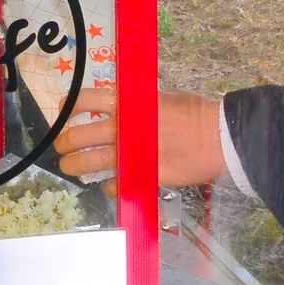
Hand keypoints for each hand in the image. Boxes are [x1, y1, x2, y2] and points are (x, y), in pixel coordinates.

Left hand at [52, 85, 229, 188]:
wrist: (221, 136)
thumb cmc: (196, 112)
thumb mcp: (162, 98)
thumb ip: (137, 105)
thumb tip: (120, 108)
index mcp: (129, 102)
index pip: (86, 100)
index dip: (69, 107)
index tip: (63, 112)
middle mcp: (125, 126)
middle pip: (79, 135)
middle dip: (65, 143)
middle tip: (62, 148)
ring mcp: (133, 153)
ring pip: (90, 162)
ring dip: (75, 166)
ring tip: (70, 167)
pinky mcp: (143, 175)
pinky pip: (116, 184)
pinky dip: (109, 186)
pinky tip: (109, 186)